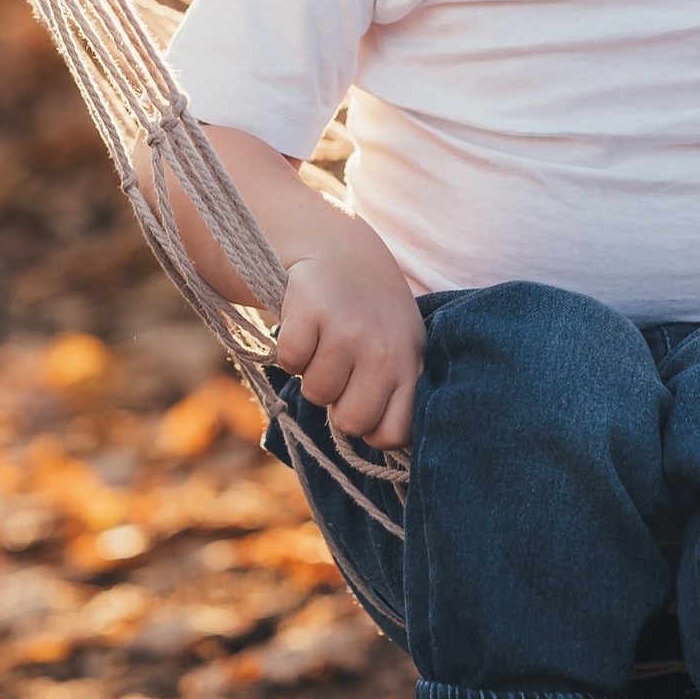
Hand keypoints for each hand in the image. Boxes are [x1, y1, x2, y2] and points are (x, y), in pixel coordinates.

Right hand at [275, 226, 423, 446]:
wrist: (337, 250)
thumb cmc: (369, 314)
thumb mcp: (400, 348)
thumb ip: (398, 396)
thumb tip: (380, 448)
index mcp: (410, 363)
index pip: (392, 433)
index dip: (371, 428)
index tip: (365, 404)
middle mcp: (384, 349)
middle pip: (351, 423)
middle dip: (339, 405)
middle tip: (341, 371)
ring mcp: (348, 330)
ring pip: (317, 395)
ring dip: (313, 373)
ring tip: (325, 342)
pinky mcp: (311, 313)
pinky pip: (290, 363)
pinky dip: (289, 350)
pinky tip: (306, 327)